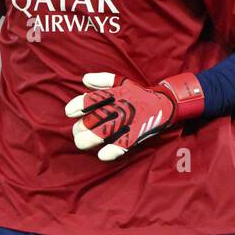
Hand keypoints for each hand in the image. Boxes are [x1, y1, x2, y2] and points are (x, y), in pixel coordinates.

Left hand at [64, 70, 204, 160]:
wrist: (164, 104)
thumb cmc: (138, 94)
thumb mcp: (121, 82)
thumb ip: (102, 81)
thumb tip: (84, 79)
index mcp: (115, 94)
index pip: (92, 99)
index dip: (78, 105)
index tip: (69, 112)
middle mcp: (120, 107)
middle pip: (94, 119)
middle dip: (81, 128)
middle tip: (77, 133)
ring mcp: (129, 121)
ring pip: (103, 133)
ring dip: (89, 140)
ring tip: (82, 143)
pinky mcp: (137, 134)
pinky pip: (122, 145)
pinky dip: (111, 151)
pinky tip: (102, 155)